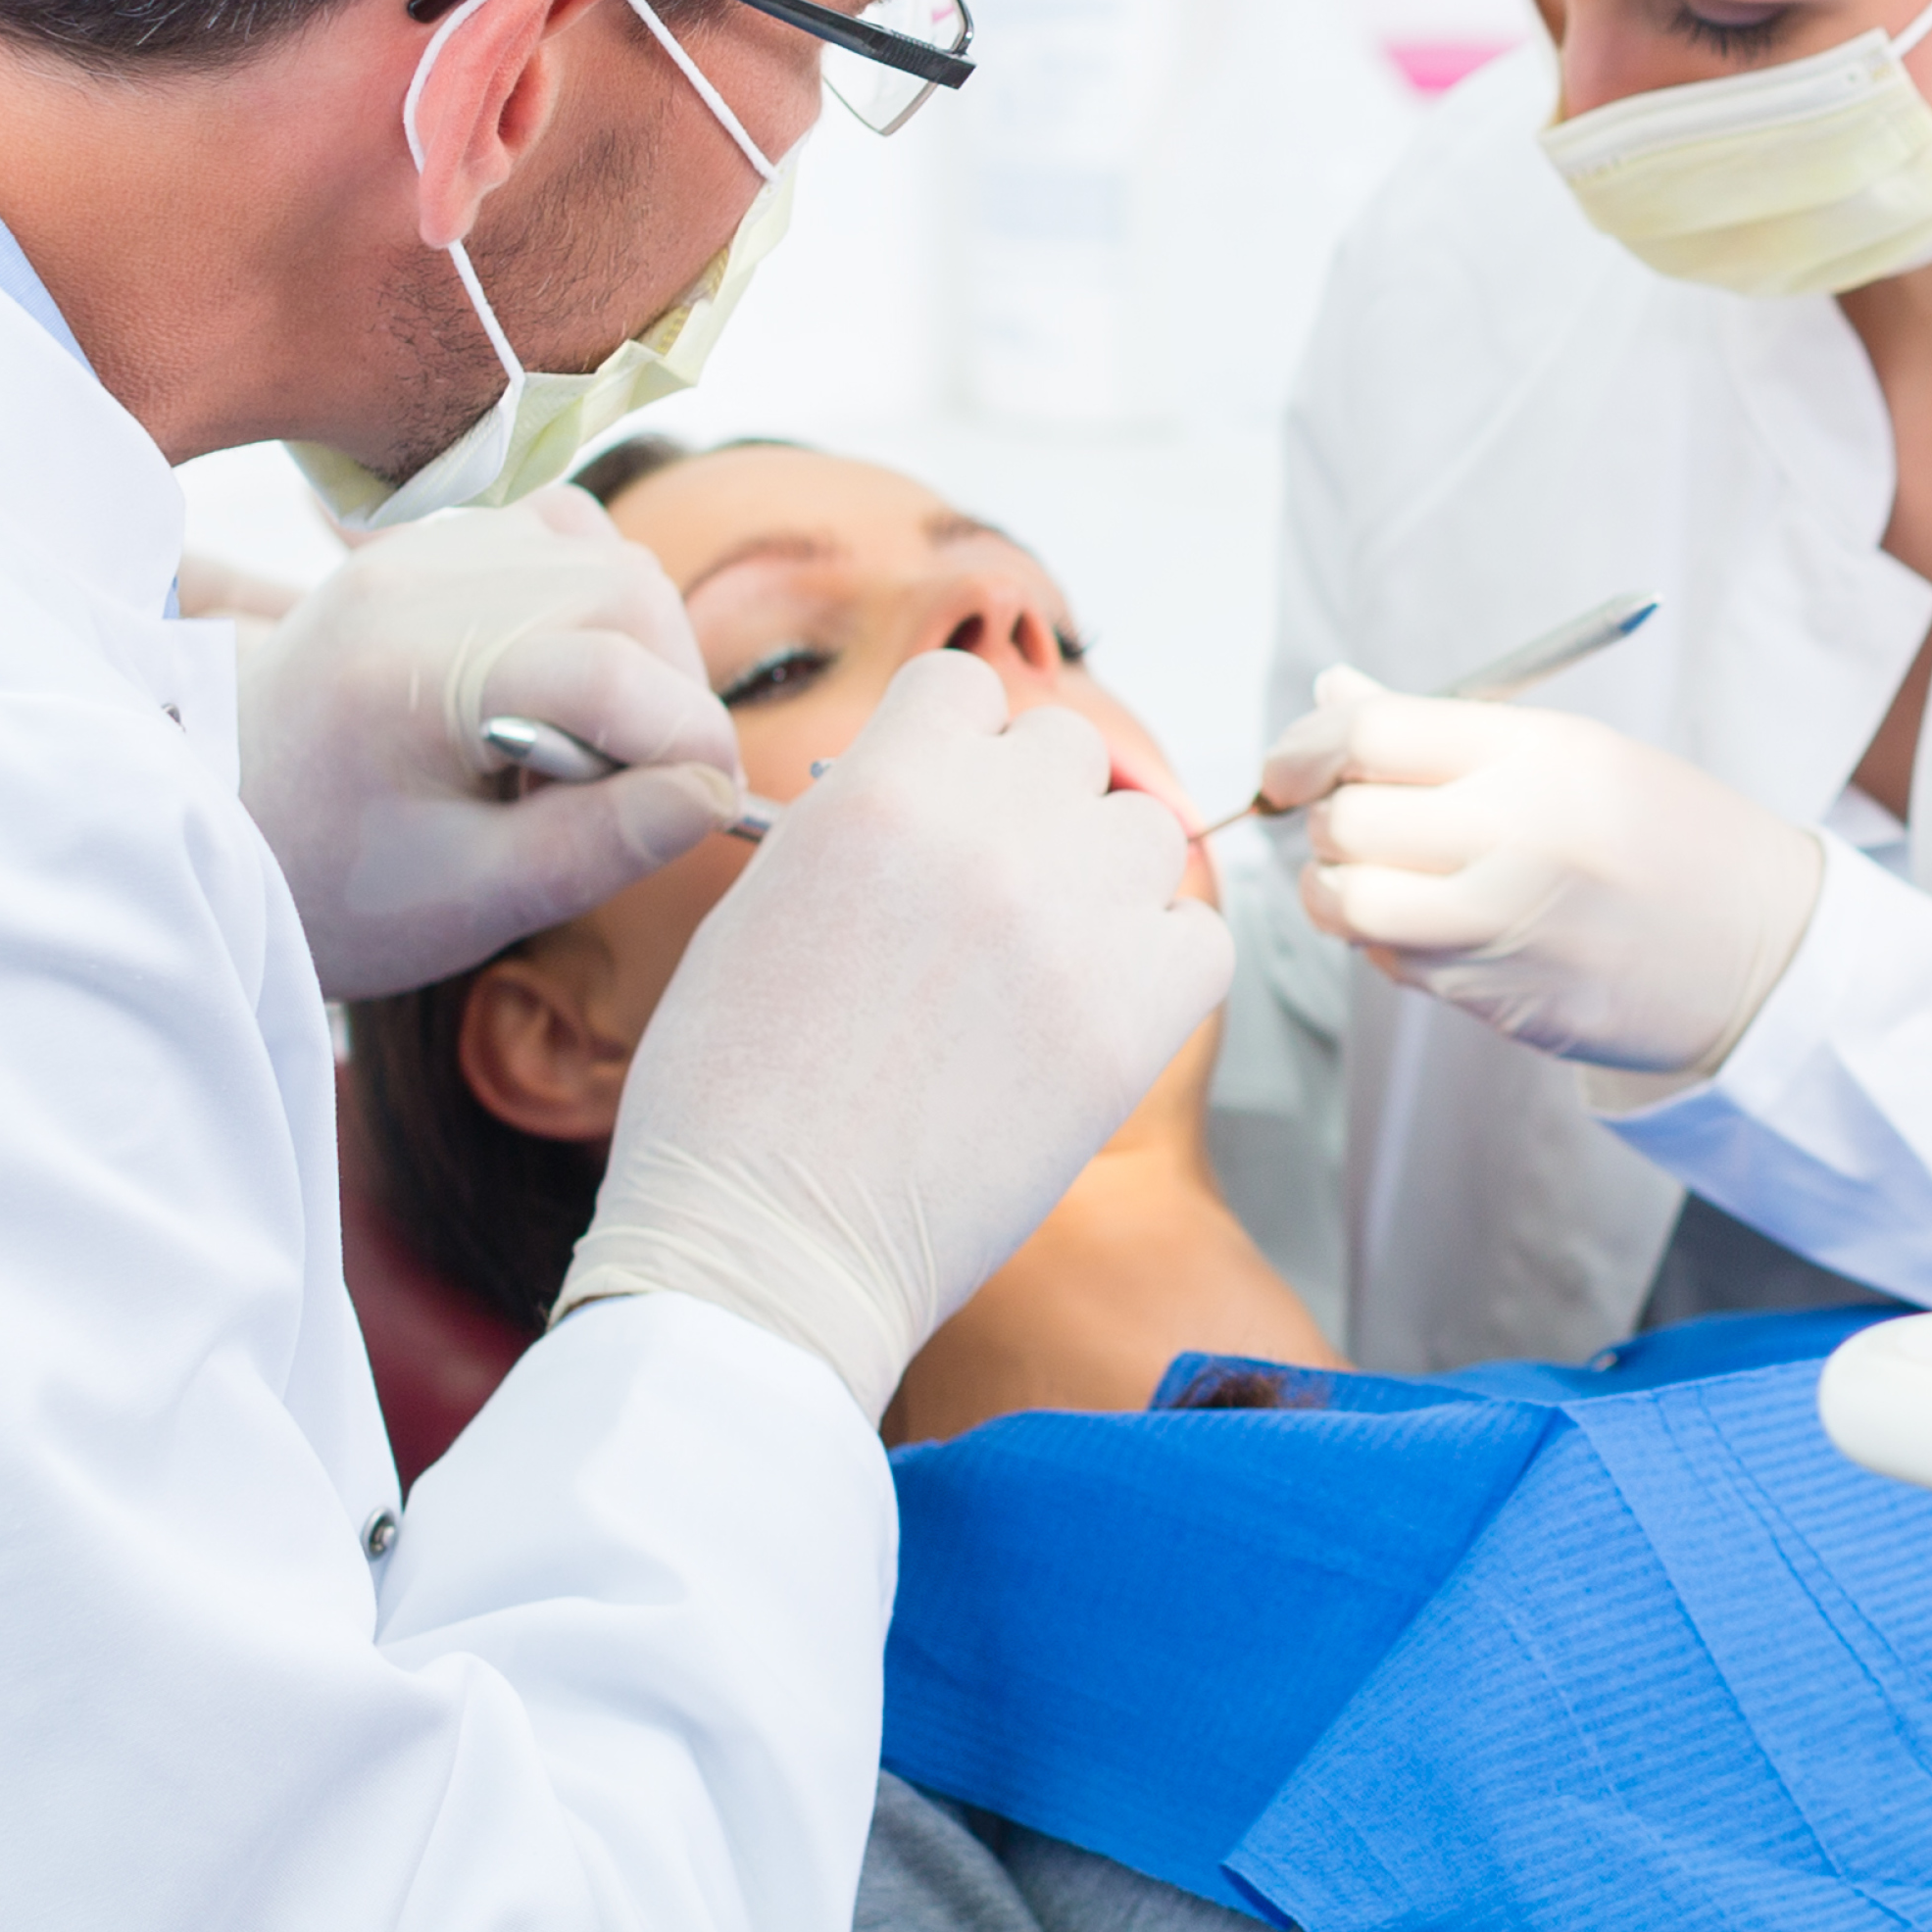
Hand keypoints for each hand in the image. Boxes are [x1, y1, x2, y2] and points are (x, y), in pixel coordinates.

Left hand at [232, 488, 745, 996]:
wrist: (207, 824)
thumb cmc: (325, 882)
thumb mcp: (464, 901)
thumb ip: (598, 844)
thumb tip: (715, 794)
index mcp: (408, 668)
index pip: (607, 670)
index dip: (691, 740)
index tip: (715, 811)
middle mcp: (415, 577)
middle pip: (624, 590)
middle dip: (672, 689)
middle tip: (652, 786)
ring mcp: (421, 548)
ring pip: (605, 555)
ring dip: (640, 649)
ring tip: (593, 746)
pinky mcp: (431, 546)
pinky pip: (562, 541)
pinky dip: (597, 609)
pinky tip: (564, 687)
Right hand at [559, 650, 1229, 1412]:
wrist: (771, 1244)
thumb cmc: (733, 1093)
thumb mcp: (761, 907)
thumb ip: (857, 822)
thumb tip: (925, 789)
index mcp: (883, 787)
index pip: (966, 687)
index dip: (953, 745)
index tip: (941, 803)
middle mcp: (992, 829)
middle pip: (1066, 750)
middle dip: (1031, 807)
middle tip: (987, 895)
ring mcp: (1076, 919)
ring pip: (1145, 832)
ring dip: (1102, 877)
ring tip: (1039, 959)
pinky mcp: (1136, 1016)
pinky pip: (1198, 940)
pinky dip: (1160, 968)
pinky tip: (1094, 1013)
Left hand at [1269, 667, 1824, 1076]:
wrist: (1760, 953)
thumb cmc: (1669, 836)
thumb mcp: (1577, 750)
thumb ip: (1449, 727)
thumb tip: (1333, 696)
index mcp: (1542, 757)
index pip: (1373, 733)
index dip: (1308, 745)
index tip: (1293, 761)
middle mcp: (1518, 839)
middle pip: (1348, 820)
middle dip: (1328, 818)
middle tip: (1354, 816)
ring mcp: (1506, 929)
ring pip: (1348, 905)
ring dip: (1337, 889)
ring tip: (1373, 875)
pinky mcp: (1498, 1000)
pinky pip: (1392, 965)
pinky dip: (1386, 943)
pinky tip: (1434, 924)